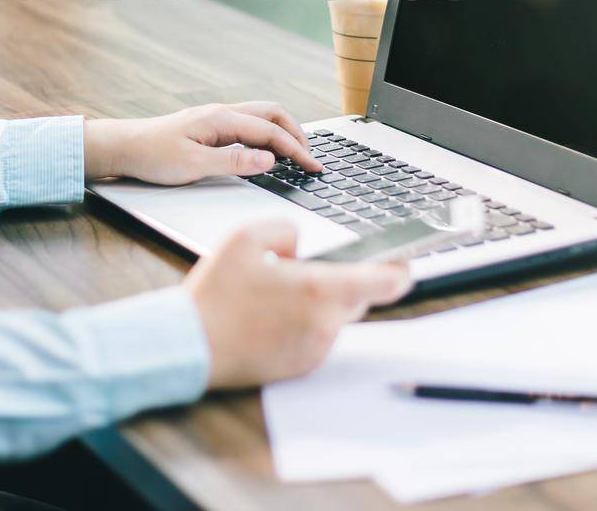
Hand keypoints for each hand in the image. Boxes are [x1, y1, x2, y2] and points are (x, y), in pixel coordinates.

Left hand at [82, 101, 323, 184]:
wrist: (123, 147)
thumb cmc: (152, 155)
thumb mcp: (194, 165)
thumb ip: (234, 163)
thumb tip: (269, 159)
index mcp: (221, 119)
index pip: (270, 131)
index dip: (296, 149)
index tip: (314, 166)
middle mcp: (222, 113)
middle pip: (272, 113)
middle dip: (296, 132)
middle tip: (310, 157)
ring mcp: (216, 118)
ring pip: (261, 116)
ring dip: (283, 131)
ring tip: (296, 153)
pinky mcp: (211, 127)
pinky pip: (248, 125)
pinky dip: (267, 134)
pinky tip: (268, 150)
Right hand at [185, 219, 411, 388]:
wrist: (191, 345)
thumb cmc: (215, 295)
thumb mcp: (245, 237)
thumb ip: (286, 229)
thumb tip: (302, 247)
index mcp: (318, 289)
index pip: (386, 282)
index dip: (400, 268)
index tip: (405, 260)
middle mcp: (325, 323)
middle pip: (358, 296)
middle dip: (341, 280)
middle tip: (303, 271)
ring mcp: (316, 348)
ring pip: (336, 316)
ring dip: (319, 303)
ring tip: (275, 295)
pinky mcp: (303, 366)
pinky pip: (318, 337)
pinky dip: (304, 324)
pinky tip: (270, 316)